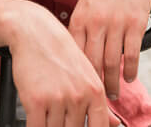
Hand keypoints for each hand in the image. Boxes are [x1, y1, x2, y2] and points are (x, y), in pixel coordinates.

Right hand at [8, 3, 120, 126]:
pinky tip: (35, 118)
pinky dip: (35, 126)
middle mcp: (79, 96)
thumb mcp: (87, 75)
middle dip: (65, 126)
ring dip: (49, 125)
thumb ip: (100, 103)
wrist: (36, 33)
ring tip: (47, 111)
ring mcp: (58, 99)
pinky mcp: (36, 101)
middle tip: (59, 113)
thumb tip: (115, 125)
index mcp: (95, 91)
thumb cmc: (60, 54)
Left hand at [68, 0, 150, 103]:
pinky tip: (130, 77)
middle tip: (96, 101)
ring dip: (113, 82)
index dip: (76, 77)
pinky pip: (132, 53)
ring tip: (113, 94)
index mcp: (80, 19)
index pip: (75, 56)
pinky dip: (131, 69)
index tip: (77, 90)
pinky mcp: (135, 23)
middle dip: (94, 86)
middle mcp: (96, 23)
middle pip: (92, 64)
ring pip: (112, 62)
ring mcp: (116, 23)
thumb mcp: (84, 4)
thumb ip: (80, 29)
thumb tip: (73, 56)